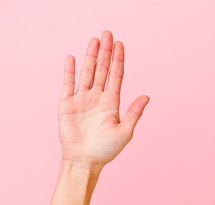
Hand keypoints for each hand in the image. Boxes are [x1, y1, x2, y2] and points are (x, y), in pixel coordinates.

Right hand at [58, 31, 148, 166]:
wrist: (84, 161)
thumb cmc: (106, 150)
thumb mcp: (125, 132)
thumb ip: (134, 113)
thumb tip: (147, 96)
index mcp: (112, 103)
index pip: (116, 76)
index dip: (118, 60)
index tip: (121, 45)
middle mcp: (97, 98)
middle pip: (102, 70)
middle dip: (105, 52)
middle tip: (108, 34)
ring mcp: (82, 100)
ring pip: (87, 73)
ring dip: (91, 57)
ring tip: (94, 40)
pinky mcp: (67, 105)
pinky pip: (68, 84)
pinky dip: (71, 71)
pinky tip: (73, 58)